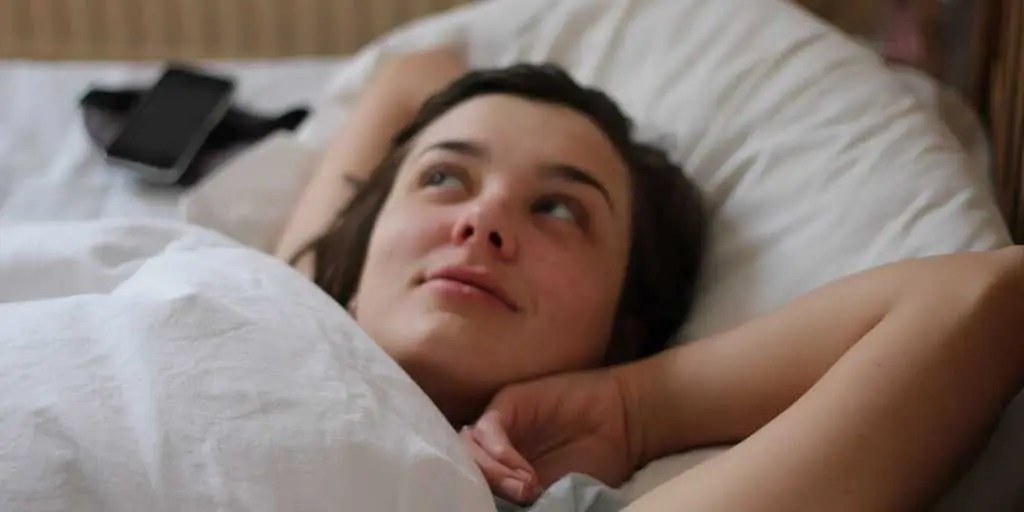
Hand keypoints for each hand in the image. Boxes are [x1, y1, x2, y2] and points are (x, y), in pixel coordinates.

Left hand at [459, 369, 642, 503]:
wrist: (621, 423)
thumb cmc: (592, 463)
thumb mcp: (557, 492)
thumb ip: (526, 501)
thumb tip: (500, 510)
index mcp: (501, 472)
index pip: (471, 484)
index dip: (476, 500)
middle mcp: (493, 450)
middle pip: (465, 467)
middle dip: (485, 489)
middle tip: (522, 500)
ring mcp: (499, 427)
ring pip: (470, 449)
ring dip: (494, 474)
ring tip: (526, 489)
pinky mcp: (508, 404)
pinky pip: (489, 429)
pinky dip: (501, 452)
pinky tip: (525, 472)